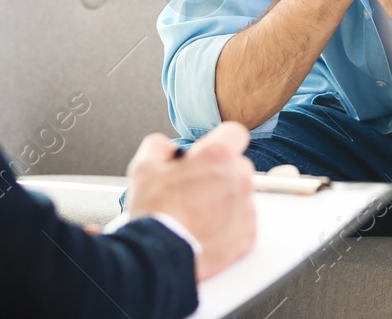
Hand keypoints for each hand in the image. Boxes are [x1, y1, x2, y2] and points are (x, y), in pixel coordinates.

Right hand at [125, 123, 256, 280]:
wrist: (158, 257)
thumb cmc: (154, 212)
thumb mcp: (144, 167)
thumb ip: (159, 146)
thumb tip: (167, 147)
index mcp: (218, 155)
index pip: (235, 133)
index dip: (219, 141)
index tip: (208, 154)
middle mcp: (239, 178)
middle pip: (237, 166)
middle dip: (219, 173)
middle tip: (194, 188)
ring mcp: (246, 208)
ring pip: (240, 195)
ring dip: (224, 199)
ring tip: (197, 213)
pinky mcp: (247, 235)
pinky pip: (242, 222)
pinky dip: (228, 225)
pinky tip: (206, 229)